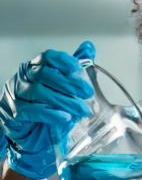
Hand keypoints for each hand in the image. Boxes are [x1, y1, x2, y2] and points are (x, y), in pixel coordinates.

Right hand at [0, 41, 95, 179]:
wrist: (30, 132)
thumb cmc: (47, 106)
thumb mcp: (64, 87)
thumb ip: (75, 68)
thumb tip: (88, 47)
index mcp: (37, 67)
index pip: (50, 57)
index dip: (66, 63)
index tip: (82, 72)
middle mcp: (24, 77)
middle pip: (46, 74)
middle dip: (70, 83)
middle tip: (88, 93)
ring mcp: (17, 94)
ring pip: (40, 92)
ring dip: (65, 101)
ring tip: (82, 109)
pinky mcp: (14, 113)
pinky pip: (31, 110)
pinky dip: (50, 113)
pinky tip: (64, 117)